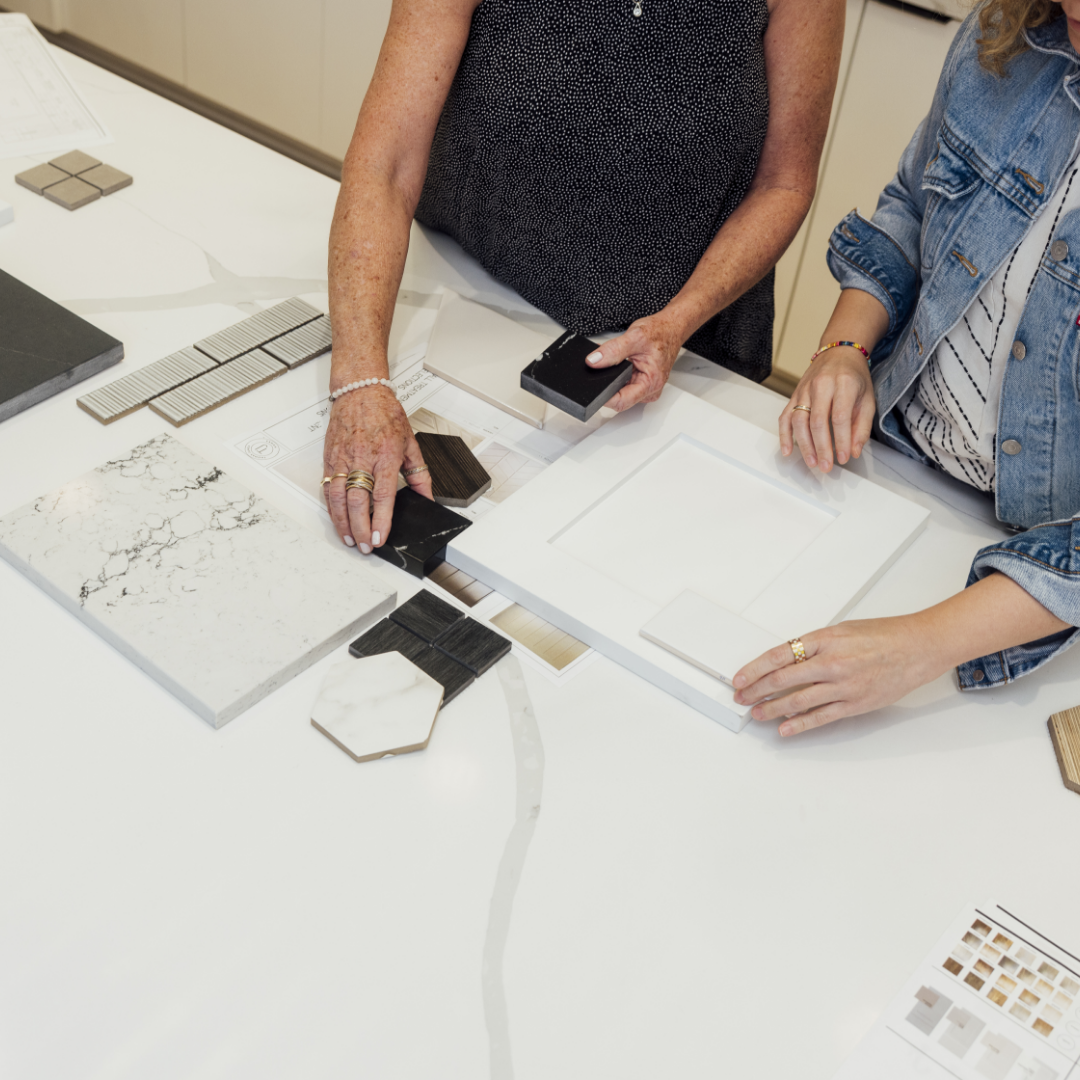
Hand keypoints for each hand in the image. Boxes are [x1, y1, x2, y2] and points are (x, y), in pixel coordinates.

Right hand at [322, 385, 431, 551]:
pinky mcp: (330, 459)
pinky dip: (331, 507)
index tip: (380, 537)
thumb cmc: (385, 414)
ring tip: (349, 539)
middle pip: (357, 502)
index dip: (380, 520)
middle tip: (365, 545)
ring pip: (338, 498)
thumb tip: (427, 498)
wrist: (361, 393)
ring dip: (342, 522)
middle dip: (360, 528)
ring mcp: (343, 459)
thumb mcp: (410, 444)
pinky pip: (328, 487)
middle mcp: (362, 459)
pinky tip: (337, 518)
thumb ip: (419, 475)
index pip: (382, 496)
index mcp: (384, 456)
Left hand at [584, 314, 683, 411]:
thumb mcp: (634, 337)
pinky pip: (623, 385)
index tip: (595, 386)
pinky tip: (620, 364)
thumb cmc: (661, 332)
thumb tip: (594, 362)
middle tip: (606, 367)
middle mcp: (649, 390)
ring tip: (618, 362)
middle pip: (619, 399)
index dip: (605, 396)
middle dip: (608, 384)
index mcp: (650, 383)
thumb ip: (612, 350)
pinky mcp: (640, 384)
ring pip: (619, 392)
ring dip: (613, 379)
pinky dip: (617, 375)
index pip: (621, 402)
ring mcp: (644, 389)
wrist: (671, 328)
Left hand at [731, 616, 945, 735]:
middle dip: (756, 690)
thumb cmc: (883, 636)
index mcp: (824, 640)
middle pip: (782, 679)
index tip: (739, 678)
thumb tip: (787, 660)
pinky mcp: (855, 703)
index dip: (754, 669)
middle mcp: (831, 662)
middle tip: (741, 697)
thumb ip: (814, 645)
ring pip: (798, 701)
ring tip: (757, 713)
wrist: (918, 647)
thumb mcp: (841, 630)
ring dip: (772, 709)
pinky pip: (821, 717)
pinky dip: (800, 725)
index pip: (778, 655)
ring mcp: (843, 685)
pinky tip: (784, 729)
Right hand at [779, 347, 874, 471]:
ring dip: (804, 445)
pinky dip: (784, 435)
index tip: (843, 458)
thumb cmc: (854, 376)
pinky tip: (787, 451)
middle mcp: (821, 385)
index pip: (840, 417)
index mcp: (843, 384)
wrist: (839, 353)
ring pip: (799, 421)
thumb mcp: (868, 398)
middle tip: (826, 466)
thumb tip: (853, 450)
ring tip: (812, 462)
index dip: (841, 441)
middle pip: (817, 421)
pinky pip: (785, 417)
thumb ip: (862, 426)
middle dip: (822, 448)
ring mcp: (804, 390)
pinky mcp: (794, 396)